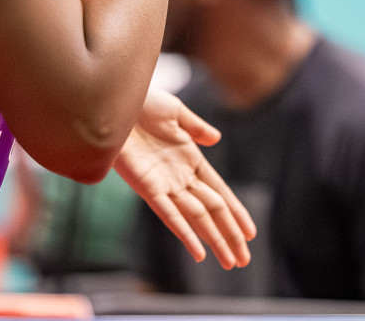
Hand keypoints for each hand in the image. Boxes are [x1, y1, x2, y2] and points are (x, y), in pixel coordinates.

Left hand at [112, 88, 255, 268]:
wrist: (114, 101)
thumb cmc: (141, 103)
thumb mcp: (175, 112)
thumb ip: (196, 127)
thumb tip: (216, 138)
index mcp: (190, 160)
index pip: (220, 192)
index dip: (236, 213)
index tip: (251, 233)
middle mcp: (180, 178)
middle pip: (212, 212)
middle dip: (229, 236)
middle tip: (244, 261)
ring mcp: (165, 185)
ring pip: (196, 219)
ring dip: (214, 241)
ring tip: (230, 262)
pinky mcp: (147, 188)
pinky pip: (170, 215)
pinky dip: (186, 234)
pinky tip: (199, 252)